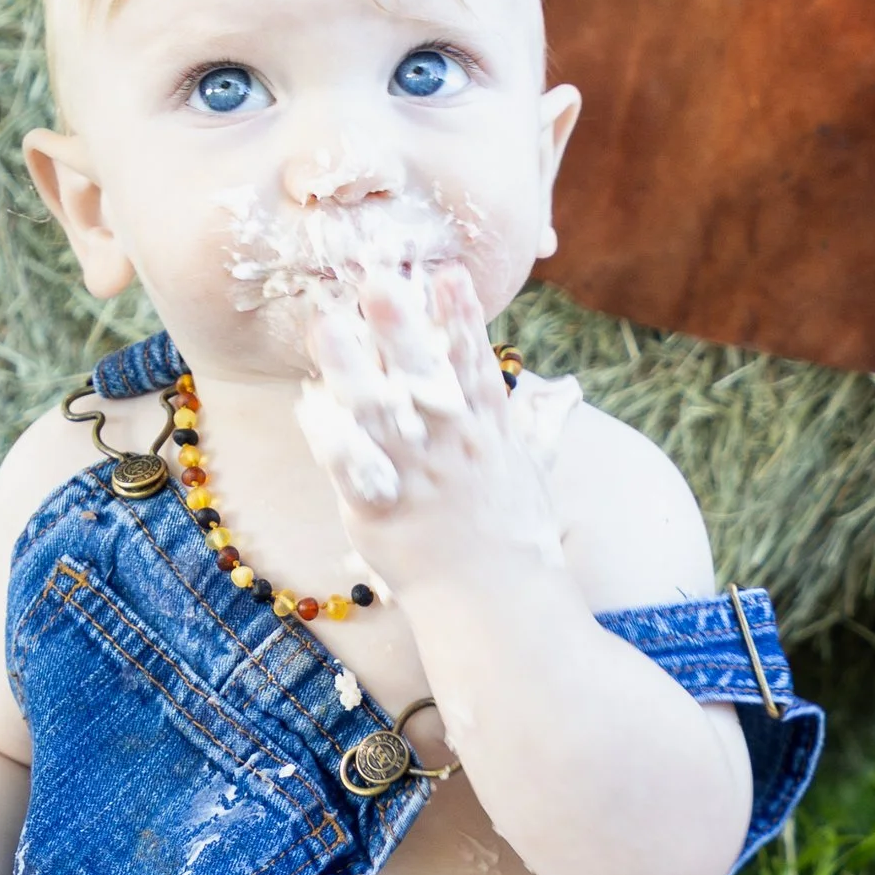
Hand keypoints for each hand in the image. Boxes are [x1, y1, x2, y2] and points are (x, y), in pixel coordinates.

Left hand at [297, 267, 563, 589]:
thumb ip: (541, 425)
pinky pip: (351, 471)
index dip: (461, 316)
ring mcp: (418, 477)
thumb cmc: (515, 537)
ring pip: (378, 413)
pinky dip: (330, 440)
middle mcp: (453, 447)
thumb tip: (567, 392)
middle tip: (378, 278)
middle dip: (402, 326)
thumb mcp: (534, 473)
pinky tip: (308, 406)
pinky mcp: (383, 512)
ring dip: (350, 366)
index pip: (475, 363)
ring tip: (325, 323)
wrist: (500, 603)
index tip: (447, 271)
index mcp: (489, 431)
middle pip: (425, 377)